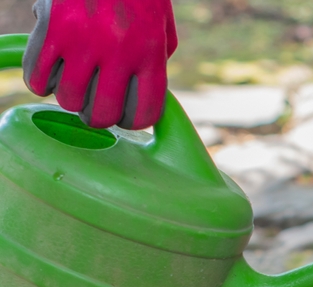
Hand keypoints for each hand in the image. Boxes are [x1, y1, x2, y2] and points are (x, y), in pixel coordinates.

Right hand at [23, 0, 177, 129]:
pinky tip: (50, 74)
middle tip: (95, 106)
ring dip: (69, 98)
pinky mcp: (53, 30)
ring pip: (68, 100)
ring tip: (74, 84)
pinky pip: (38, 76)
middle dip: (98, 117)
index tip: (125, 118)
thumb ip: (157, 59)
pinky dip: (40, 82)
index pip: (143, 112)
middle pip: (102, 114)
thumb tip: (145, 93)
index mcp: (150, 53)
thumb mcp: (161, 24)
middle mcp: (118, 53)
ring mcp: (83, 42)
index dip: (132, 122)